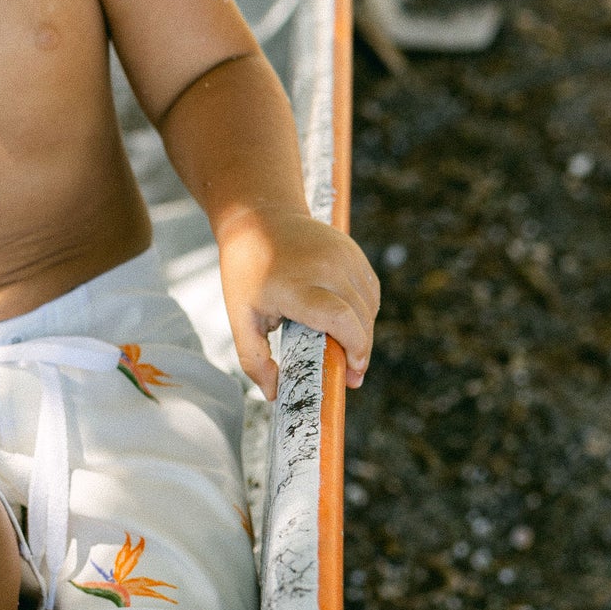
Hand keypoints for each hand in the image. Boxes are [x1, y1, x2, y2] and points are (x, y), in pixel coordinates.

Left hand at [216, 205, 378, 399]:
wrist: (259, 216)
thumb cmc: (246, 270)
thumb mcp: (240, 316)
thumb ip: (254, 358)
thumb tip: (274, 394)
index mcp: (295, 285)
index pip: (340, 319)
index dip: (354, 349)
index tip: (352, 375)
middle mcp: (325, 267)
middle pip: (360, 317)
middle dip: (360, 350)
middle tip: (350, 372)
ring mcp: (343, 256)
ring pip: (369, 305)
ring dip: (364, 331)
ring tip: (344, 346)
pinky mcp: (352, 251)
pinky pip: (370, 290)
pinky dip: (365, 311)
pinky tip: (348, 321)